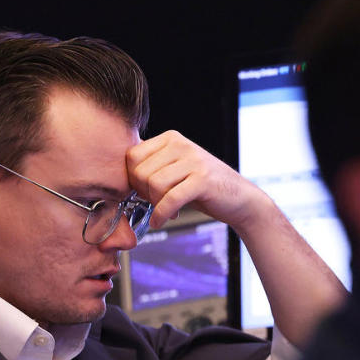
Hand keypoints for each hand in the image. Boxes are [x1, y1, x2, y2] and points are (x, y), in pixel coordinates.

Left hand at [126, 131, 272, 231]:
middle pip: (140, 172)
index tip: (145, 192)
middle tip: (156, 203)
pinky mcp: (203, 180)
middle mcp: (181, 144)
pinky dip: (162, 214)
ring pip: (153, 185)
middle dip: (143, 193)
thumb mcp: (176, 170)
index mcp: (171, 138)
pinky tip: (163, 221)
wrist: (240, 199)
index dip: (132, 179)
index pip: (132, 156)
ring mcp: (193, 160)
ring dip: (155, 205)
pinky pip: (170, 199)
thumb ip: (153, 167)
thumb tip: (119, 175)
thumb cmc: (204, 189)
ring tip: (165, 211)